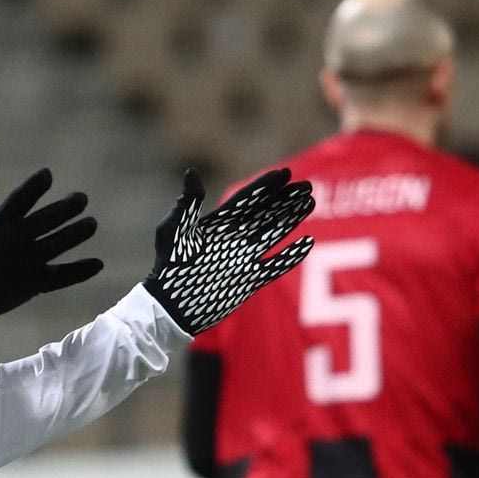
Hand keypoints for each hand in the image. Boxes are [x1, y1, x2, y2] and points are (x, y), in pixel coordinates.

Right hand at [0, 141, 103, 325]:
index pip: (17, 202)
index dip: (32, 187)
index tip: (48, 174)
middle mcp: (11, 242)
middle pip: (43, 223)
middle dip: (64, 210)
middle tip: (82, 198)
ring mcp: (24, 265)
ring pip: (56, 247)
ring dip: (75, 235)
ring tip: (91, 224)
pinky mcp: (33, 284)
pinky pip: (60, 278)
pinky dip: (79, 272)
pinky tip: (98, 263)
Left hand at [143, 168, 314, 334]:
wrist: (172, 304)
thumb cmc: (169, 264)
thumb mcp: (174, 230)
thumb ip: (187, 205)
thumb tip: (192, 173)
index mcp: (218, 223)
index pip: (247, 199)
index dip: (265, 186)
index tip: (284, 173)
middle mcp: (234, 237)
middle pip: (265, 213)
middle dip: (285, 199)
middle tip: (307, 186)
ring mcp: (244, 258)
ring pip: (274, 233)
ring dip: (291, 218)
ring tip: (309, 202)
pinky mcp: (250, 280)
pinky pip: (276, 265)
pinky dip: (291, 256)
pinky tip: (306, 243)